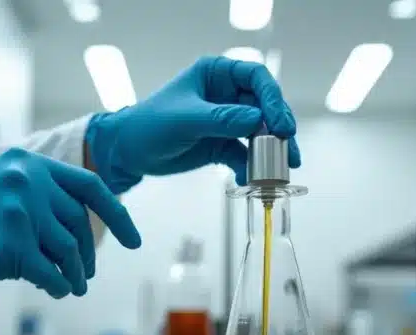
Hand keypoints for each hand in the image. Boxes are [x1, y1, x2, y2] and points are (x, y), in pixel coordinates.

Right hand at [0, 148, 140, 297]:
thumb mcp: (0, 189)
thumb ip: (40, 199)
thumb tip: (79, 234)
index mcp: (29, 164)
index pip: (90, 188)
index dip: (117, 216)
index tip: (132, 240)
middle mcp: (28, 181)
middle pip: (80, 225)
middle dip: (87, 255)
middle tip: (84, 276)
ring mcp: (19, 211)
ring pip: (68, 251)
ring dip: (74, 275)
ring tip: (70, 287)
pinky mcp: (9, 245)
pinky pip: (50, 273)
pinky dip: (57, 286)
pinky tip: (52, 290)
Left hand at [85, 56, 301, 192]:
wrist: (128, 152)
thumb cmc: (148, 124)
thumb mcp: (185, 119)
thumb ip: (221, 119)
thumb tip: (258, 120)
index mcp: (216, 74)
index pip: (255, 78)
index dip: (272, 98)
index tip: (279, 123)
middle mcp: (226, 94)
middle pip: (265, 106)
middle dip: (278, 128)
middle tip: (287, 148)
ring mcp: (227, 120)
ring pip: (260, 132)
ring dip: (272, 150)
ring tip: (282, 169)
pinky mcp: (222, 144)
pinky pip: (245, 154)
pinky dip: (252, 166)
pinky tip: (253, 179)